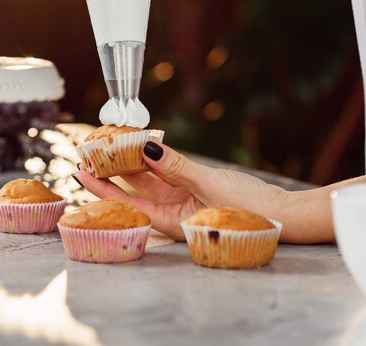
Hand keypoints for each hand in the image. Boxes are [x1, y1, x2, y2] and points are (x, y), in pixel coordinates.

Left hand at [74, 141, 288, 240]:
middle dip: (111, 170)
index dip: (101, 187)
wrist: (284, 215)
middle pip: (133, 189)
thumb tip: (145, 149)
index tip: (81, 172)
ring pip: (149, 179)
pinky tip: (142, 147)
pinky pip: (167, 173)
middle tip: (89, 152)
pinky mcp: (194, 189)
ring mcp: (182, 200)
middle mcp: (171, 211)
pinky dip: (155, 159)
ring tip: (109, 145)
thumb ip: (176, 167)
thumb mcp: (209, 185)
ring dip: (130, 162)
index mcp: (170, 221)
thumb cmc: (250, 210)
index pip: (126, 203)